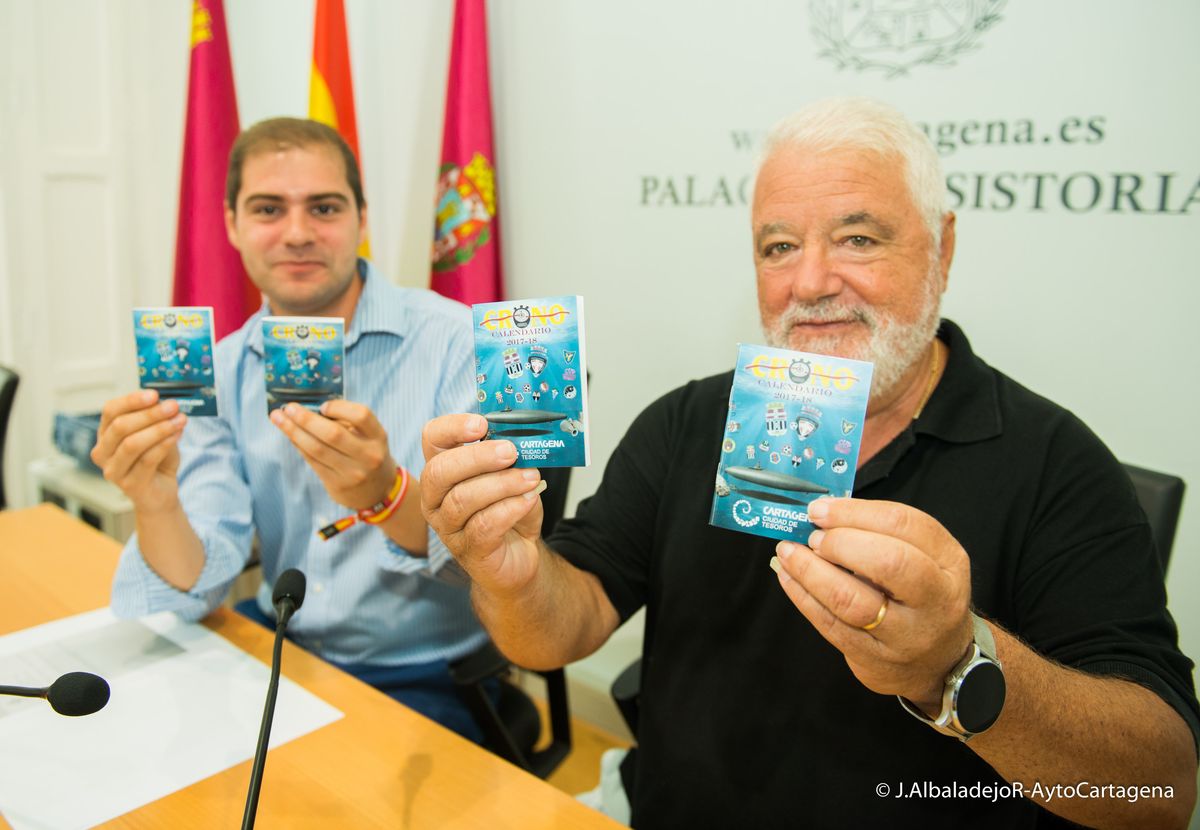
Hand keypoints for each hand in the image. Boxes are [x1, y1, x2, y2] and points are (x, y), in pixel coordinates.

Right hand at [91, 390, 184, 512]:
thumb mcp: (156, 434)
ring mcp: (113, 470)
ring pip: (132, 444)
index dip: (132, 400)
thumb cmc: (157, 460)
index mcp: (105, 434)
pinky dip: (164, 444)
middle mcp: (103, 452)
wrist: (161, 492)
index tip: (154, 394)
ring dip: (159, 428)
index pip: (111, 411)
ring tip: (179, 420)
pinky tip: (177, 435)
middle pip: (121, 426)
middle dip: (150, 414)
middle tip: (173, 406)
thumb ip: (156, 419)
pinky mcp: (129, 484)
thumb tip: (166, 401)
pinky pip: (147, 460)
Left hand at [269, 400, 397, 510]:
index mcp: (378, 437)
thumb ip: (347, 423)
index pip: (361, 416)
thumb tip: (310, 409)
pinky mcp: (337, 485)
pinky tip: (290, 435)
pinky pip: (313, 461)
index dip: (339, 407)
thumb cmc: (369, 455)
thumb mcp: (369, 437)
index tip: (322, 406)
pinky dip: (299, 445)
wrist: (379, 492)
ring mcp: (353, 473)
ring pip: (317, 449)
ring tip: (278, 419)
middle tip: (288, 408)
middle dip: (306, 419)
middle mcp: (368, 456)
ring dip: (294, 432)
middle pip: (333, 434)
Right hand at [420, 414, 546, 594]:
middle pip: (440, 471)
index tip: (481, 425)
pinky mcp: (470, 550)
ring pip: (463, 499)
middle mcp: (436, 500)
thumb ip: (511, 459)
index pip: (432, 439)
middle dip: (478, 457)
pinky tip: (528, 500)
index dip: (452, 428)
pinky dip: (510, 508)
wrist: (519, 556)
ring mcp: (448, 528)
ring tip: (530, 478)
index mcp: (443, 472)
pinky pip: (484, 525)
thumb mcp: (510, 477)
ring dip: (502, 484)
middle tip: (511, 451)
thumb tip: (521, 439)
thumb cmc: (509, 513)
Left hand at [772, 497, 973, 707]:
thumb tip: (823, 512)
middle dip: (840, 542)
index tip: (821, 509)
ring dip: (810, 571)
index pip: (905, 525)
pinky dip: (802, 597)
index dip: (855, 513)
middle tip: (813, 536)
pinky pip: (832, 626)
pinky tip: (787, 577)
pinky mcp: (875, 660)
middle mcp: (935, 599)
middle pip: (889, 563)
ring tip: (789, 552)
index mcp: (949, 562)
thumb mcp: (925, 557)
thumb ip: (882, 531)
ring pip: (853, 601)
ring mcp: (906, 635)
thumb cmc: (922, 594)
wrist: (940, 660)